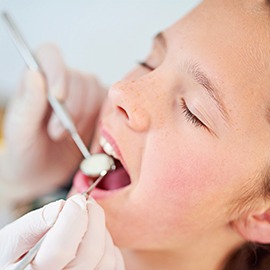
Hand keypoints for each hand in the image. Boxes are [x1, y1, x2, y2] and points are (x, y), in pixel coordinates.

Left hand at [0, 44, 105, 201]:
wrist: (40, 173)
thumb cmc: (25, 150)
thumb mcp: (20, 130)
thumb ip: (27, 103)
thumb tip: (34, 74)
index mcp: (37, 81)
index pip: (50, 56)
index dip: (58, 72)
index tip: (58, 97)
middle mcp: (62, 84)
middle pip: (80, 79)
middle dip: (72, 109)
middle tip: (56, 132)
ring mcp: (83, 99)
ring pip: (97, 93)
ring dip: (86, 118)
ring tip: (69, 137)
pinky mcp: (97, 114)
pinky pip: (109, 109)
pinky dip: (103, 125)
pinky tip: (88, 139)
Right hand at [0, 195, 124, 269]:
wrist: (25, 268)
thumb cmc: (17, 255)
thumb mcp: (13, 239)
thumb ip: (34, 224)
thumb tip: (61, 208)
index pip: (61, 248)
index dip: (74, 218)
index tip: (77, 199)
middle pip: (91, 253)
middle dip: (93, 218)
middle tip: (87, 202)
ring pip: (106, 258)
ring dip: (101, 230)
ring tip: (87, 220)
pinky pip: (115, 264)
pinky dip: (108, 245)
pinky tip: (92, 238)